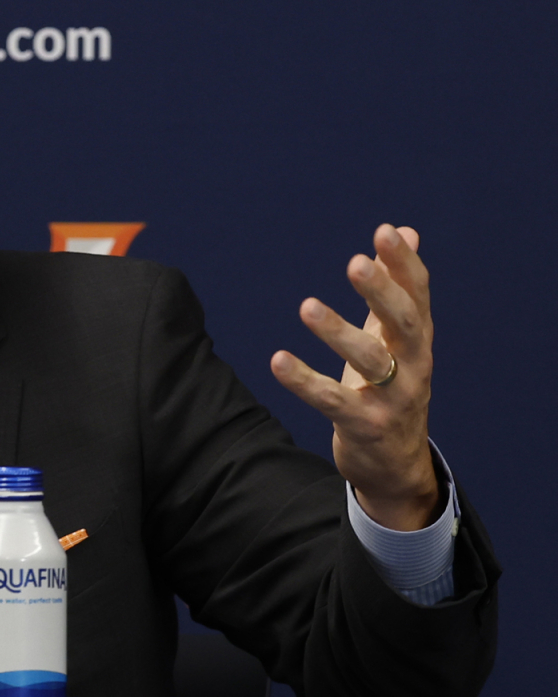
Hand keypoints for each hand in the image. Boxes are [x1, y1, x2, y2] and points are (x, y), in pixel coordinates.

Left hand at [270, 225, 438, 530]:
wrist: (398, 465)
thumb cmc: (391, 387)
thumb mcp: (397, 338)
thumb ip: (397, 287)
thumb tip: (404, 230)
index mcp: (418, 340)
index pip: (418, 295)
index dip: (404, 264)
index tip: (384, 232)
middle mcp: (414, 366)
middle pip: (403, 323)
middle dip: (381, 293)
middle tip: (355, 263)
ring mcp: (393, 398)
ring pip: (370, 361)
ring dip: (338, 332)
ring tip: (306, 305)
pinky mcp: (365, 426)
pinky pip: (332, 402)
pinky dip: (304, 381)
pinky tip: (277, 360)